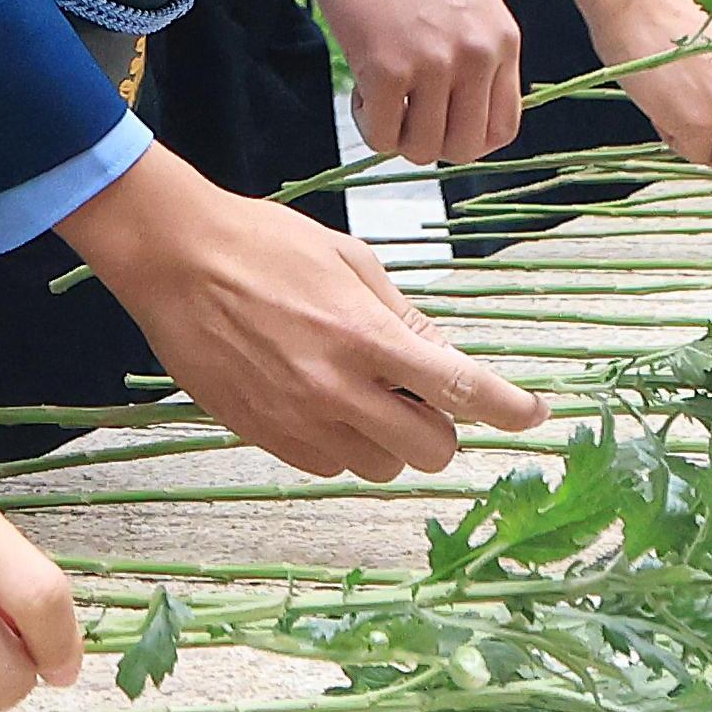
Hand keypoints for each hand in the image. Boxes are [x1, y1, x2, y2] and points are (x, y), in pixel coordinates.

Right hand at [60, 148, 548, 475]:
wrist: (177, 259)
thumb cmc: (266, 244)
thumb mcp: (349, 260)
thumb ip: (402, 317)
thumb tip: (443, 361)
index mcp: (367, 335)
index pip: (461, 389)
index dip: (510, 408)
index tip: (534, 414)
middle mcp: (338, 388)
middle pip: (429, 450)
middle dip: (440, 428)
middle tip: (422, 395)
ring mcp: (298, 420)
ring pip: (378, 468)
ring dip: (387, 439)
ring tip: (362, 392)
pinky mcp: (263, 436)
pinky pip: (327, 467)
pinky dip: (340, 444)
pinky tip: (320, 400)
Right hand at [277, 0, 521, 166]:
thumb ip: (479, 48)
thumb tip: (467, 105)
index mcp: (503, 40)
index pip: (503, 128)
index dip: (467, 138)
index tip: (440, 123)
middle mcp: (477, 55)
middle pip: (464, 148)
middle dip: (430, 141)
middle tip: (405, 113)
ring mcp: (434, 64)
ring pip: (422, 150)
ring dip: (396, 133)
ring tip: (380, 94)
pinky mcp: (387, 69)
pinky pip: (382, 135)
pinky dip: (367, 122)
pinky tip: (361, 89)